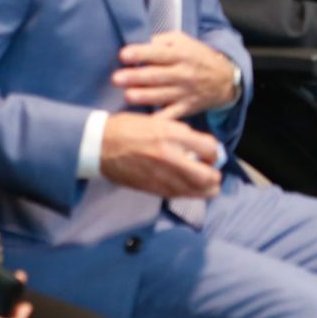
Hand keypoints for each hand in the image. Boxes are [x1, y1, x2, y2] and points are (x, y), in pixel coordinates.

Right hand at [99, 111, 221, 197]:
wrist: (101, 145)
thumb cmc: (130, 129)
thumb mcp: (160, 122)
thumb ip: (183, 134)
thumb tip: (202, 146)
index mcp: (173, 135)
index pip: (209, 148)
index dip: (215, 153)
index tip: (212, 154)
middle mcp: (171, 157)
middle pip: (207, 176)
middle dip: (215, 176)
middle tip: (213, 172)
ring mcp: (161, 176)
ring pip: (196, 191)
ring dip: (206, 189)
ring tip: (207, 184)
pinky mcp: (152, 189)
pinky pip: (179, 195)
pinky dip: (189, 193)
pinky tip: (189, 188)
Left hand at [113, 31, 237, 114]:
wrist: (225, 79)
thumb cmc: (198, 57)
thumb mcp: (184, 41)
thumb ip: (162, 41)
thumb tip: (139, 43)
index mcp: (181, 54)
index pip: (159, 53)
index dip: (141, 53)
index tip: (124, 55)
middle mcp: (183, 73)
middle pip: (157, 75)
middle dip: (136, 77)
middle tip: (117, 78)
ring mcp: (184, 92)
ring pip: (161, 96)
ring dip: (144, 96)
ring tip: (128, 96)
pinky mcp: (186, 108)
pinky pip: (171, 116)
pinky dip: (159, 120)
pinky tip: (144, 121)